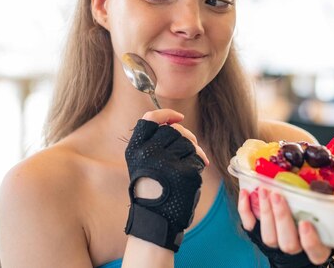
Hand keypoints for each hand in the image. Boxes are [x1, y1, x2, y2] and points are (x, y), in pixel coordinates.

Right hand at [124, 109, 206, 251]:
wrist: (155, 219)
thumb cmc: (151, 189)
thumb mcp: (142, 162)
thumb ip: (154, 141)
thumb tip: (177, 122)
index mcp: (135, 148)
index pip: (150, 119)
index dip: (166, 114)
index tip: (178, 117)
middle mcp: (148, 153)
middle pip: (173, 130)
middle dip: (185, 135)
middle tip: (189, 145)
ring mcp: (167, 163)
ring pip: (187, 143)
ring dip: (192, 150)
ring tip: (189, 162)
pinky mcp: (185, 173)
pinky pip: (196, 159)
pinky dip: (198, 164)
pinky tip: (192, 175)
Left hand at [238, 187, 333, 266]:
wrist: (295, 229)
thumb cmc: (314, 217)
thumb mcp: (323, 213)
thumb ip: (323, 203)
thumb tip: (323, 178)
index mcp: (316, 246)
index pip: (315, 252)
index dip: (309, 240)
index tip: (305, 223)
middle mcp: (295, 247)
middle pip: (288, 242)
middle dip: (281, 217)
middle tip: (277, 195)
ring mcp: (275, 243)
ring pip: (269, 236)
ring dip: (265, 211)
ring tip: (264, 190)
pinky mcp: (256, 234)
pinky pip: (249, 226)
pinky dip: (245, 209)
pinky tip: (246, 192)